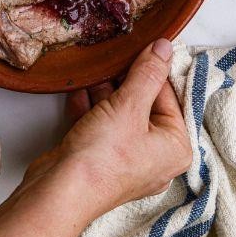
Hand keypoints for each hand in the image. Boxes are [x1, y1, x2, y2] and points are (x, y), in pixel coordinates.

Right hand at [24, 39, 190, 211]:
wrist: (61, 190)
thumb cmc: (103, 157)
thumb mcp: (129, 106)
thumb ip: (148, 73)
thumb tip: (165, 47)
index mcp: (175, 146)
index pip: (169, 96)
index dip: (153, 69)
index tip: (140, 46)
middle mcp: (156, 156)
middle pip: (144, 104)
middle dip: (124, 80)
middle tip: (113, 57)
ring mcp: (127, 158)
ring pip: (119, 113)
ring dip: (103, 92)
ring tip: (92, 71)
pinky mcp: (101, 158)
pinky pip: (100, 125)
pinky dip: (90, 108)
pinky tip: (78, 90)